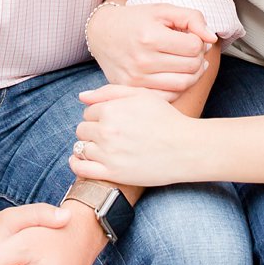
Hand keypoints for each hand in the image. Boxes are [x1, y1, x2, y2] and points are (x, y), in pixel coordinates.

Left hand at [70, 84, 204, 185]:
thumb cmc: (166, 118)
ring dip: (88, 147)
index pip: (88, 112)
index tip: (112, 121)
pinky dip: (77, 164)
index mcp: (111, 109)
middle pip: (82, 130)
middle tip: (110, 135)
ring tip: (104, 148)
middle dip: (92, 131)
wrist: (186, 147)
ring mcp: (108, 153)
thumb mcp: (141, 95)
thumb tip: (81, 97)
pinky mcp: (112, 172)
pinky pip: (81, 169)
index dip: (99, 115)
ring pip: (80, 148)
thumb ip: (109, 92)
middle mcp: (106, 131)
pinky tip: (81, 161)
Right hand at [87, 3, 215, 97]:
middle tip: (192, 51)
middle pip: (191, 67)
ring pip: (183, 84)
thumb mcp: (163, 10)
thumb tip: (212, 38)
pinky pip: (168, 96)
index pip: (194, 47)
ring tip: (188, 63)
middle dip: (198, 58)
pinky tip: (175, 75)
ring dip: (193, 74)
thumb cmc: (136, 20)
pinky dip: (178, 88)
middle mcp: (142, 60)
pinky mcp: (132, 90)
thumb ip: (192, 18)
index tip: (192, 38)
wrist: (102, 33)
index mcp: (150, 37)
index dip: (200, 41)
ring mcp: (136, 79)